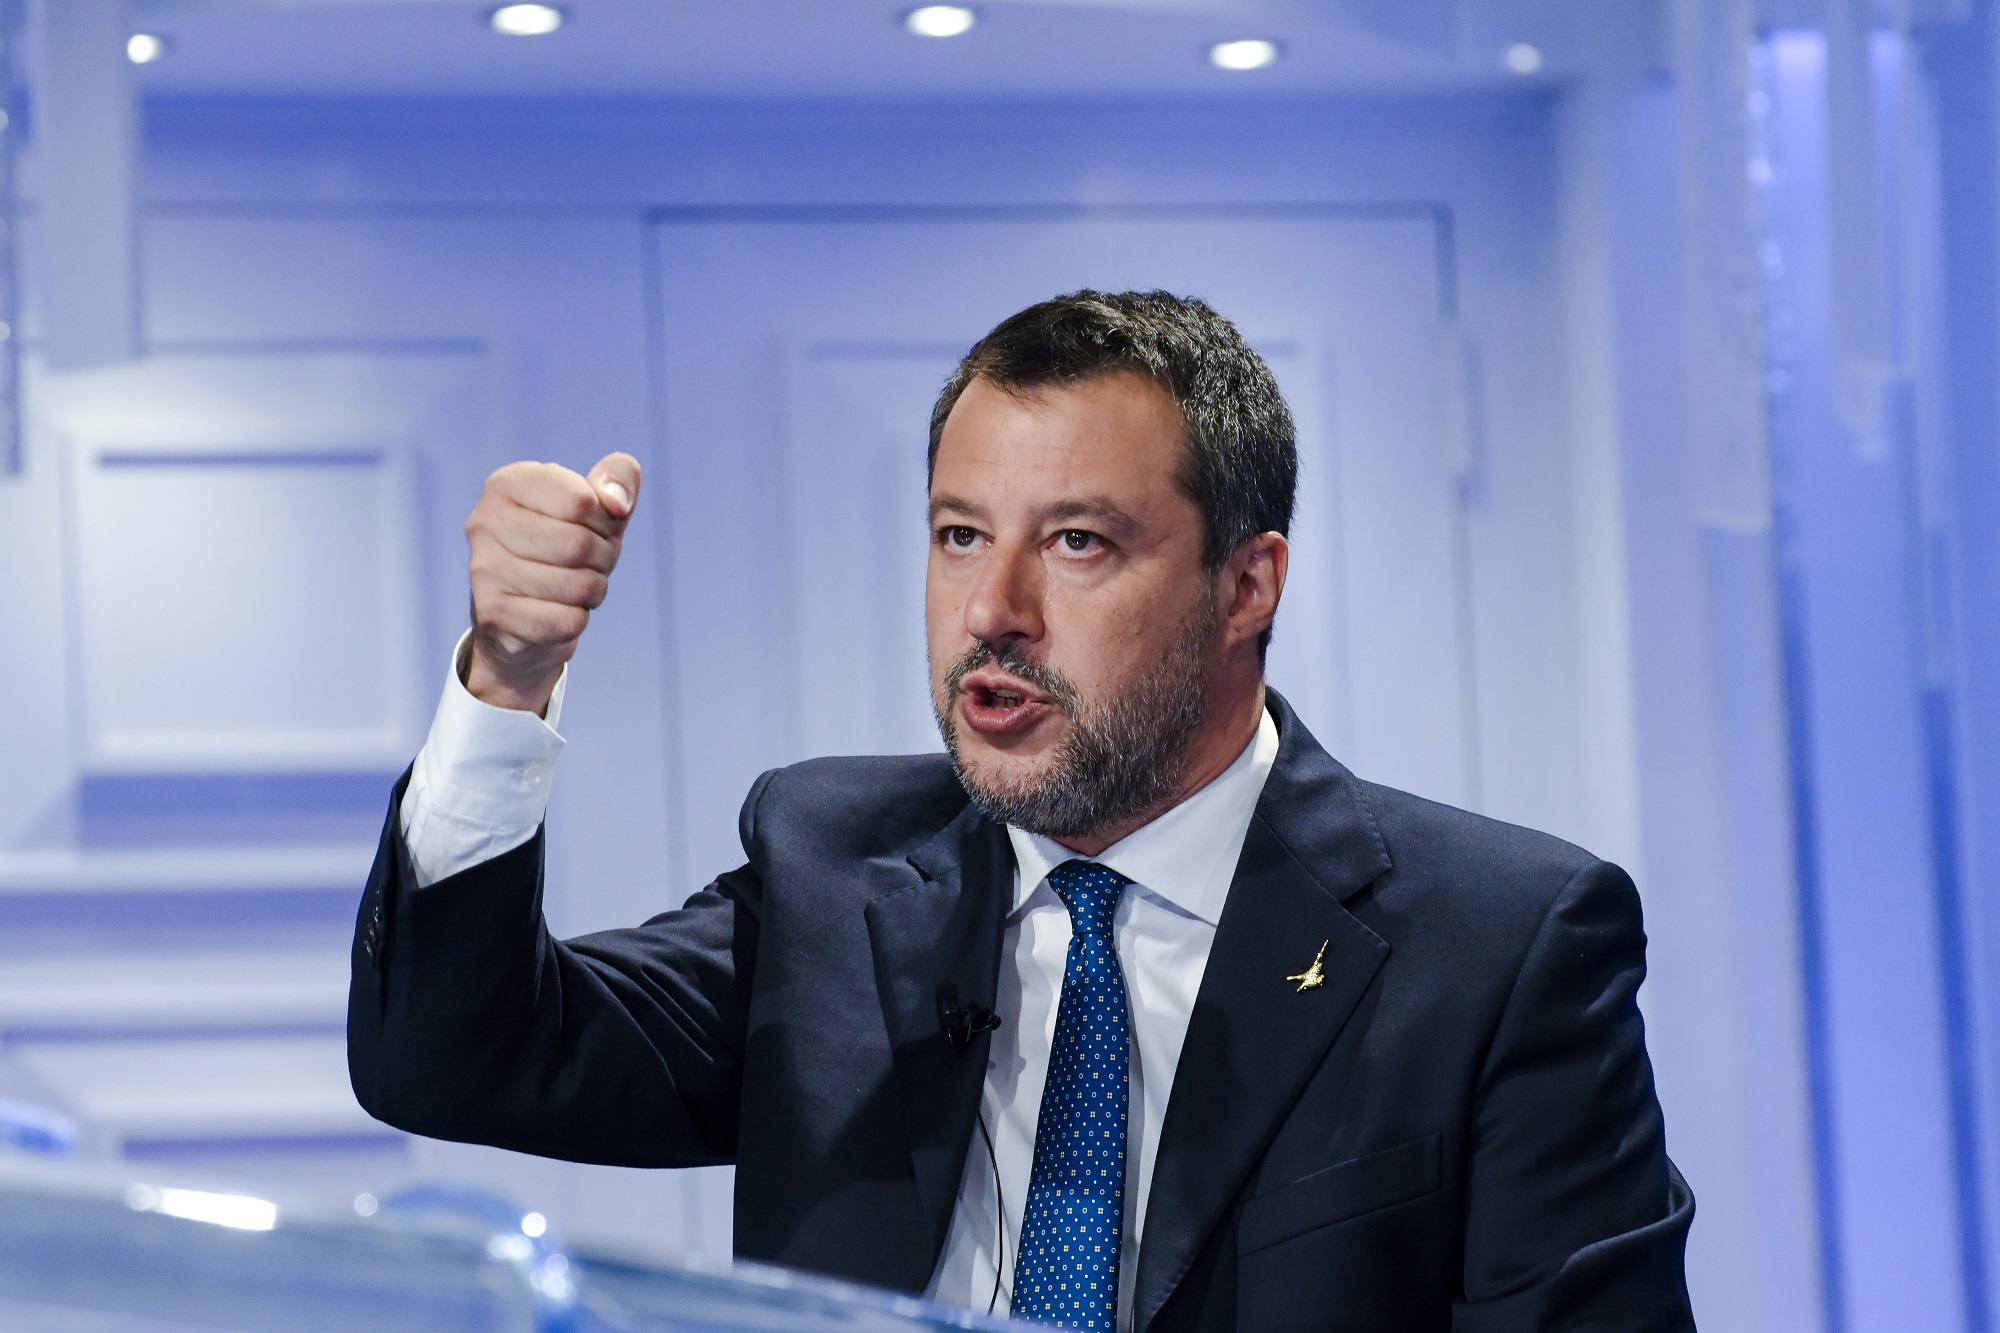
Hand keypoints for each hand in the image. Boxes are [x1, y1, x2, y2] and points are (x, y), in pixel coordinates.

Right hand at [462, 453, 640, 713]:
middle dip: (603, 557)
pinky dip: (578, 619)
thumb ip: (618, 478)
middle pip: (579, 545)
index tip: (594, 525)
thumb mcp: (598, 505)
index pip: (581, 501)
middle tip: (591, 560)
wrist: (522, 610)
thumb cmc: (568, 543)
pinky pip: (568, 621)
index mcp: (507, 483)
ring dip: (593, 589)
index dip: (605, 520)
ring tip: (575, 583)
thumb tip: (617, 503)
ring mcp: (483, 569)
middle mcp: (485, 521)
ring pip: (578, 586)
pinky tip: (559, 610)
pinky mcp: (492, 614)